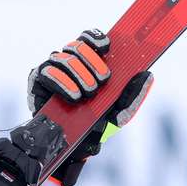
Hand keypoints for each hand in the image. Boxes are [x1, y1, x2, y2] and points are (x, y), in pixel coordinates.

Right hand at [26, 29, 153, 185]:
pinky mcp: (38, 82)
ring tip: (87, 95)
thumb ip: (133, 95)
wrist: (74, 147)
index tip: (106, 48)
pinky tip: (73, 96)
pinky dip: (62, 82)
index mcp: (89, 64)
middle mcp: (69, 63)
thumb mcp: (120, 112)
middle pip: (76, 46)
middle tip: (101, 81)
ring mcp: (52, 70)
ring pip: (62, 57)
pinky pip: (47, 72)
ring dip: (78, 74)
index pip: (89, 39)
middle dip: (91, 62)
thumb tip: (148, 75)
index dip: (96, 38)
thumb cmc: (97, 125)